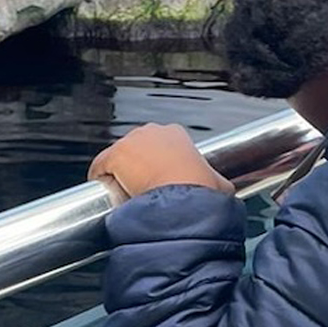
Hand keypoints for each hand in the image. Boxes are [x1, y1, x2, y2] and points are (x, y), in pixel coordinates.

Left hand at [88, 123, 234, 201]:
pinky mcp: (113, 155)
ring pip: (119, 159)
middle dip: (138, 167)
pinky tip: (109, 193)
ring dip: (121, 174)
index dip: (158, 164)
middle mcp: (151, 130)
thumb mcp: (217, 183)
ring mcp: (130, 142)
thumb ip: (218, 182)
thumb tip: (227, 190)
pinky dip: (102, 179)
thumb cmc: (200, 189)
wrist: (182, 196)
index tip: (160, 181)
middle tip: (143, 190)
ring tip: (128, 195)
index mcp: (176, 133)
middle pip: (136, 149)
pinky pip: (101, 167)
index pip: (159, 146)